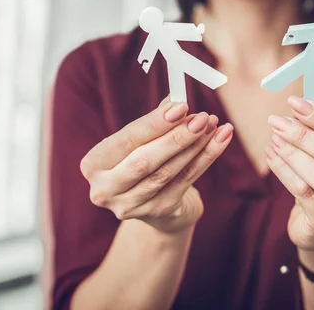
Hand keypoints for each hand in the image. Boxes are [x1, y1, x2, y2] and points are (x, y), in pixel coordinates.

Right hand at [81, 97, 233, 233]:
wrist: (154, 202)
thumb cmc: (143, 160)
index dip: (155, 123)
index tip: (181, 106)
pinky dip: (206, 158)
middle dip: (177, 137)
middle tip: (201, 118)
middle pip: (145, 161)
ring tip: (212, 125)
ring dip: (195, 146)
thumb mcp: (140, 142)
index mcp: (93, 164)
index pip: (126, 140)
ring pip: (168, 172)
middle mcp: (105, 189)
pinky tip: (220, 139)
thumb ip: (155, 122)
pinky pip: (186, 181)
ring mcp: (130, 206)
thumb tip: (176, 102)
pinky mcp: (158, 212)